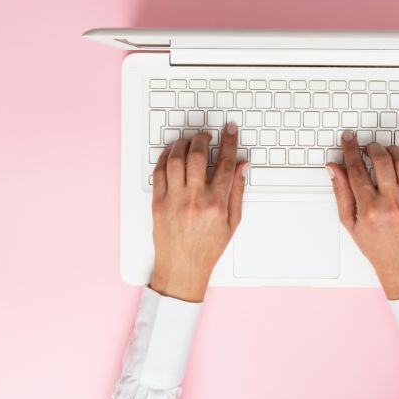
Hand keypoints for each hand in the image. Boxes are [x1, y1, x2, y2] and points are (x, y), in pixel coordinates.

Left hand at [149, 123, 248, 301]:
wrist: (182, 268)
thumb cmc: (207, 248)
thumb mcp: (232, 222)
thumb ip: (236, 191)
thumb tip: (242, 166)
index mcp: (216, 204)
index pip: (225, 163)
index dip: (229, 142)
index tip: (229, 130)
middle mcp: (194, 199)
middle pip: (197, 155)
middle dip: (203, 138)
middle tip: (207, 136)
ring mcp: (173, 200)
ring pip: (175, 159)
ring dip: (183, 144)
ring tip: (189, 142)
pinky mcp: (157, 203)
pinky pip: (159, 172)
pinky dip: (165, 158)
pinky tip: (172, 154)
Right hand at [326, 131, 398, 299]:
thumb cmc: (376, 246)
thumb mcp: (350, 222)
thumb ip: (341, 192)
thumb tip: (334, 168)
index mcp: (369, 210)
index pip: (356, 170)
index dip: (350, 150)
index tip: (348, 139)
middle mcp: (392, 204)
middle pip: (382, 161)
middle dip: (371, 147)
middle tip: (366, 146)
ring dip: (391, 150)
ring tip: (383, 150)